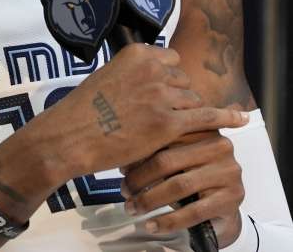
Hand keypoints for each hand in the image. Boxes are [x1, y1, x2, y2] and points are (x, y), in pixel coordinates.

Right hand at [31, 45, 249, 179]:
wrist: (69, 136)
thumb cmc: (81, 111)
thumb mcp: (106, 78)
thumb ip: (133, 74)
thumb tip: (158, 81)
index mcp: (137, 55)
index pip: (172, 60)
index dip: (167, 79)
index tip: (157, 92)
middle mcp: (153, 71)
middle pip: (184, 82)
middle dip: (175, 98)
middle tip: (152, 116)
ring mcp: (163, 97)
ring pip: (192, 102)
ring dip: (183, 115)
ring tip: (160, 129)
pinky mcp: (169, 124)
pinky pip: (207, 117)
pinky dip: (226, 118)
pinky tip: (241, 120)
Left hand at [121, 132, 244, 245]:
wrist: (222, 205)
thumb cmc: (191, 175)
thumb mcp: (174, 158)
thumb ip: (154, 150)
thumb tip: (122, 161)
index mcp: (201, 128)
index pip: (162, 137)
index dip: (137, 153)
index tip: (120, 168)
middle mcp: (219, 145)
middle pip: (166, 161)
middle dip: (139, 179)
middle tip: (124, 191)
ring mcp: (228, 171)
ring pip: (178, 186)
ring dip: (149, 200)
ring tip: (132, 208)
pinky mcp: (232, 197)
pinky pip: (194, 211)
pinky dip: (168, 220)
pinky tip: (152, 225)